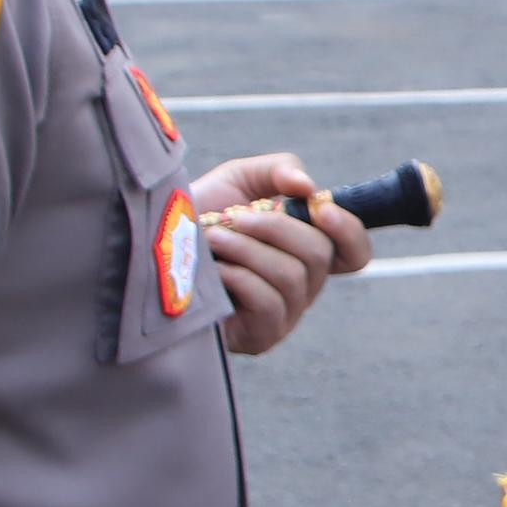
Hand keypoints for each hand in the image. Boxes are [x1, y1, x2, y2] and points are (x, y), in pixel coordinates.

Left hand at [191, 151, 369, 357]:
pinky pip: (269, 303)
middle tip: (236, 218)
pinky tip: (217, 272)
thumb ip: (278, 170)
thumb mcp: (239, 180)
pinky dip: (241, 278)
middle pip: (320, 255)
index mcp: (305, 249)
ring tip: (213, 239)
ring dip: (248, 250)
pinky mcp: (262, 336)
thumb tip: (308, 187)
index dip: (349, 230)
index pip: (354, 251)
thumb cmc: (198, 217)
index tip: (319, 208)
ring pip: (292, 277)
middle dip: (276, 229)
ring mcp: (286, 314)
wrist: (152, 250)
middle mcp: (304, 284)